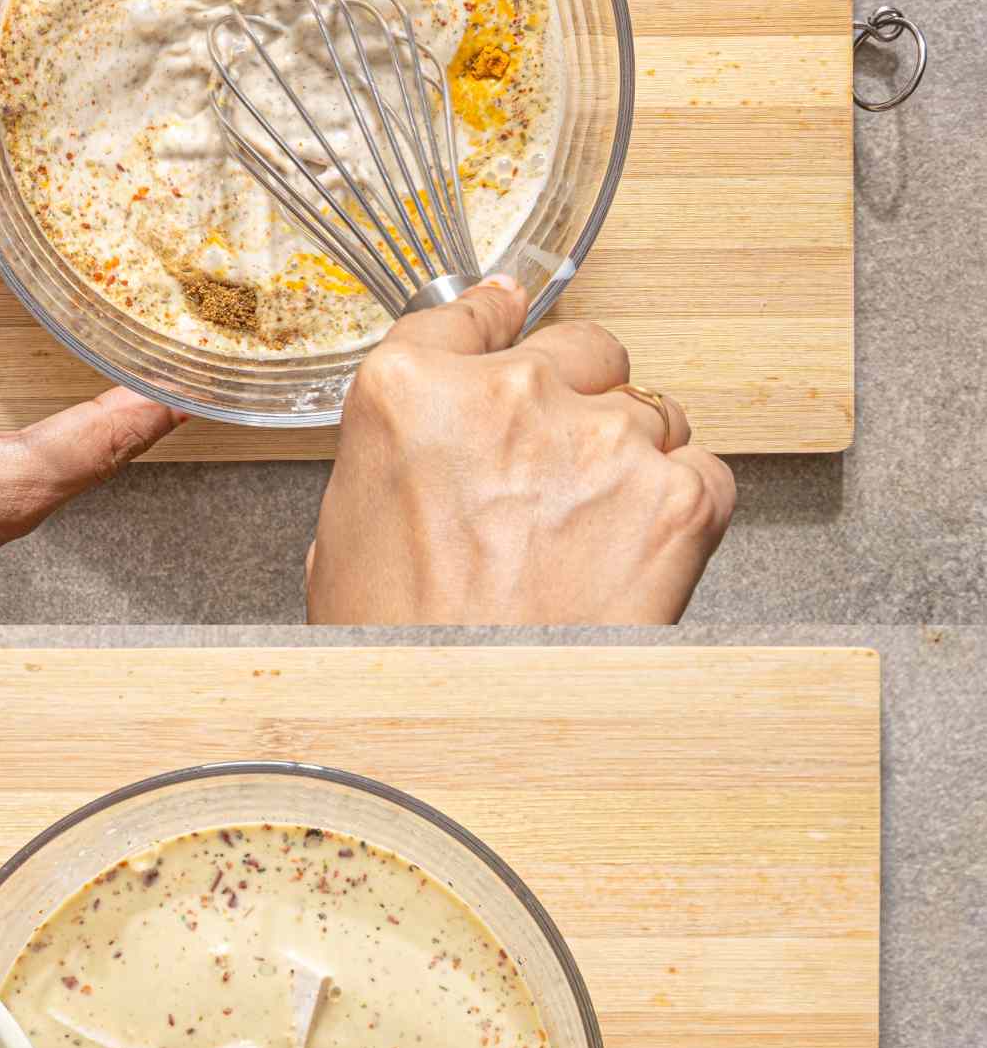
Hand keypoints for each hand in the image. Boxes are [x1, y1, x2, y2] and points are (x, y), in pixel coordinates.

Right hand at [307, 279, 734, 624]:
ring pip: (649, 408)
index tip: (513, 316)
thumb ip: (400, 448)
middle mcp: (507, 396)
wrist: (468, 736)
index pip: (471, 311)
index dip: (499, 323)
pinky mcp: (675, 497)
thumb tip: (431, 430)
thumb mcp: (346, 531)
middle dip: (576, 397)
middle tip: (555, 475)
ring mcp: (599, 441)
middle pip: (581, 346)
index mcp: (408, 394)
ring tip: (591, 539)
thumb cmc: (400, 653)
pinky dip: (683, 509)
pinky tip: (634, 561)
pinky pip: (702, 472)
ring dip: (630, 457)